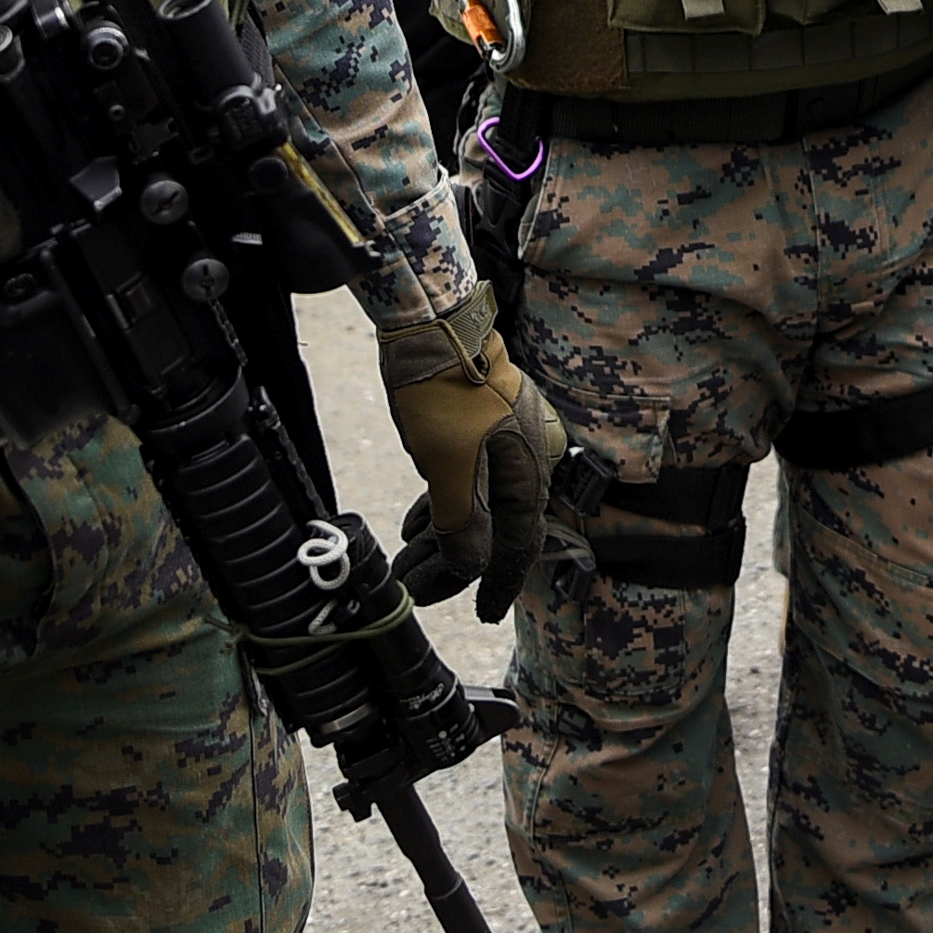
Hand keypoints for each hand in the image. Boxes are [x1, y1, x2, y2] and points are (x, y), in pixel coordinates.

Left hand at [374, 295, 564, 623]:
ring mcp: (500, 440)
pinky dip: (440, 506)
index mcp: (528, 470)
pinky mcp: (476, 426)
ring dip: (440, 538)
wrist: (430, 319)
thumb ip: (463, 524)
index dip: (498, 582)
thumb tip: (468, 568)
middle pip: (493, 527)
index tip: (482, 614)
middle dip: (452, 564)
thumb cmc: (442, 390)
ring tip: (404, 565)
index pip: (519, 543)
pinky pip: (464, 479)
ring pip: (474, 503)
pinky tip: (412, 527)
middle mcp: (523, 457)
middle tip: (415, 591)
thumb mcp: (449, 468)